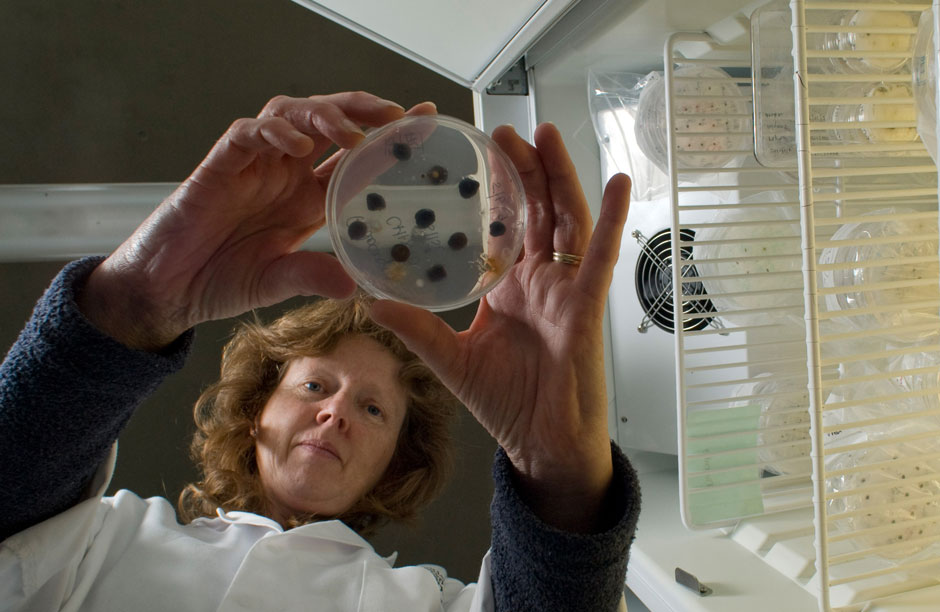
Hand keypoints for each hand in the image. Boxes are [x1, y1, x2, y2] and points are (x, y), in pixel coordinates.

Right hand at [79, 92, 434, 350]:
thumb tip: (353, 286)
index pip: (353, 159)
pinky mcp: (219, 165)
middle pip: (328, 122)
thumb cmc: (221, 280)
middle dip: (363, 112)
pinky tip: (297, 143)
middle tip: (397, 116)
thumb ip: (312, 275)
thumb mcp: (278, 281)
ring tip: (350, 133)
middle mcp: (284, 174)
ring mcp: (253, 165)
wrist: (168, 289)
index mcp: (305, 198)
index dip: (386, 141)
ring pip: (291, 115)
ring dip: (323, 116)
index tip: (423, 123)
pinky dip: (274, 132)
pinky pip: (247, 134)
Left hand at [370, 123, 630, 530]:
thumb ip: (415, 327)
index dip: (494, 190)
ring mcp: (564, 289)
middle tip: (506, 131)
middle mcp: (539, 280)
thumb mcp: (450, 358)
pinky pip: (600, 257)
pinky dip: (612, 219)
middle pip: (535, 210)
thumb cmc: (506, 403)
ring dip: (560, 177)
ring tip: (546, 136)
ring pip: (566, 220)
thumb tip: (369, 300)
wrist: (542, 442)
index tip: (474, 154)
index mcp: (508, 287)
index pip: (503, 226)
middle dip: (525, 168)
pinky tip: (616, 183)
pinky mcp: (586, 306)